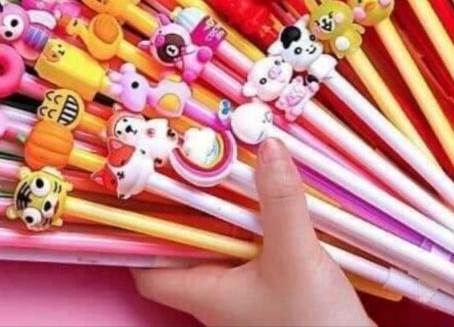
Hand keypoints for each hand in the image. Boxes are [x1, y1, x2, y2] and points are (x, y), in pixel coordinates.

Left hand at [132, 138, 372, 326]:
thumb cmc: (313, 325)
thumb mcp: (295, 256)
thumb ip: (280, 200)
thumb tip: (266, 144)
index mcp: (205, 293)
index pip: (148, 268)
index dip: (140, 232)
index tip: (144, 189)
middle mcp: (219, 296)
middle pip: (188, 245)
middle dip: (192, 203)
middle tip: (196, 160)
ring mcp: (248, 295)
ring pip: (223, 244)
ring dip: (229, 209)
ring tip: (235, 168)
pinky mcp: (275, 291)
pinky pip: (253, 248)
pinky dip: (258, 222)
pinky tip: (274, 200)